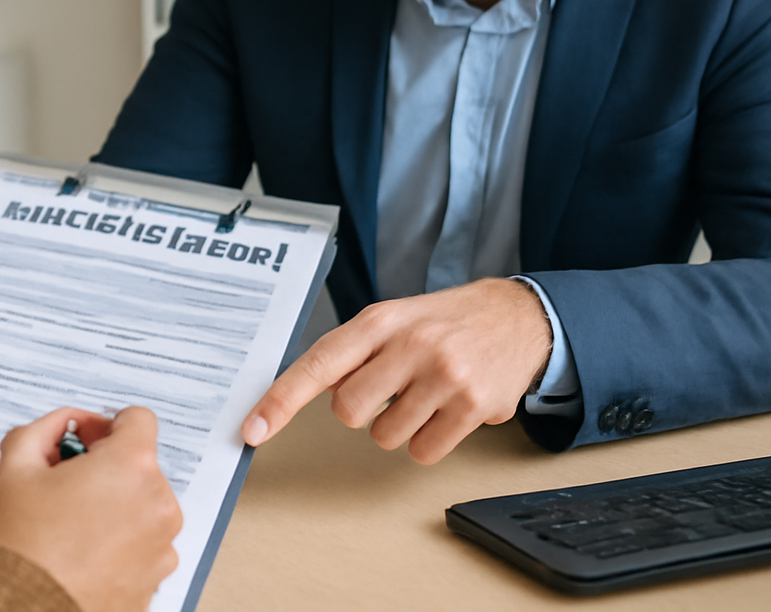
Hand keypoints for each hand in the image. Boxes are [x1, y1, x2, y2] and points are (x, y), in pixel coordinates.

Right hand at [0, 407, 182, 611]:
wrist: (23, 608)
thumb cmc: (23, 545)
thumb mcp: (18, 465)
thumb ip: (44, 429)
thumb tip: (62, 425)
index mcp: (131, 466)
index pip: (138, 419)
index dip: (107, 424)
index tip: (87, 441)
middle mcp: (158, 503)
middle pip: (140, 466)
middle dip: (107, 468)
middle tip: (69, 484)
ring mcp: (162, 544)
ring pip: (144, 506)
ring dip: (116, 505)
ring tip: (74, 524)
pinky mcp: (156, 578)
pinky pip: (144, 545)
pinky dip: (121, 542)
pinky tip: (86, 552)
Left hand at [241, 277, 550, 463]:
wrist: (517, 318)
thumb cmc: (444, 322)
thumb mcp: (394, 320)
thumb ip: (353, 353)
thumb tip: (313, 393)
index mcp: (379, 321)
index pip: (318, 364)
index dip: (281, 400)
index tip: (253, 429)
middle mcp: (410, 344)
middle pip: (348, 411)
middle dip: (362, 410)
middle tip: (391, 388)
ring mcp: (443, 375)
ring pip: (385, 436)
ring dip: (398, 425)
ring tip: (425, 395)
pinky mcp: (472, 406)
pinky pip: (423, 451)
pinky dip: (428, 440)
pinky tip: (447, 410)